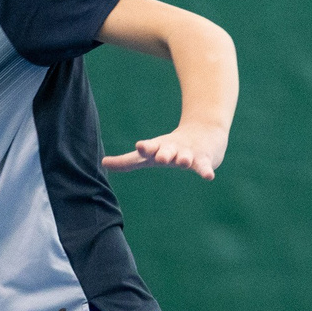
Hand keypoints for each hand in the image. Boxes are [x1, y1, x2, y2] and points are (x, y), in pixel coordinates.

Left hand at [102, 126, 225, 179]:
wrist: (203, 134)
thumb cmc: (168, 148)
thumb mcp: (148, 155)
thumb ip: (127, 162)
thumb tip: (103, 163)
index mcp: (158, 148)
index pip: (149, 148)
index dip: (145, 148)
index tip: (140, 146)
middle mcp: (172, 149)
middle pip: (167, 151)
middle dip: (164, 154)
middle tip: (160, 157)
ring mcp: (189, 154)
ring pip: (185, 157)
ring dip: (183, 159)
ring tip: (182, 162)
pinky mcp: (204, 159)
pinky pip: (203, 166)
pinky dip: (205, 170)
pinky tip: (208, 176)